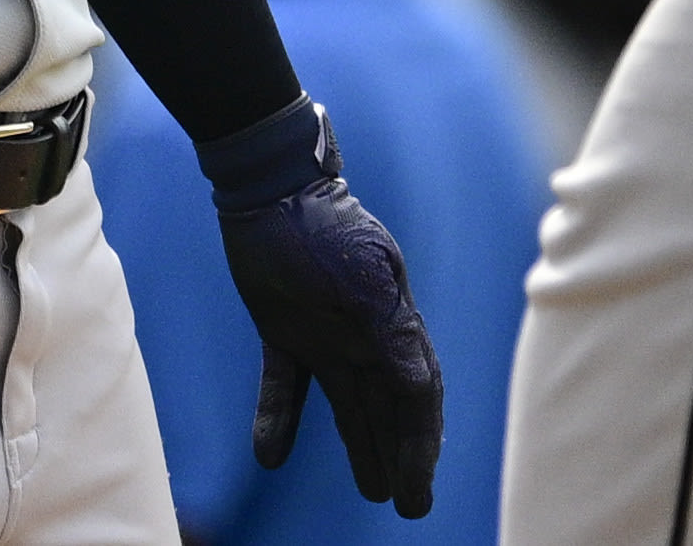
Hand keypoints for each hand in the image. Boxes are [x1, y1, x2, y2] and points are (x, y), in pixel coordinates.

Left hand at [212, 104, 442, 515]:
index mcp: (394, 321)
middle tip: (410, 505)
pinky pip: (286, 385)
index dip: (423, 444)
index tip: (417, 489)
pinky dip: (279, 420)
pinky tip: (269, 457)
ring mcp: (326, 333)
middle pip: (391, 406)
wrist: (270, 187)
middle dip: (404, 456)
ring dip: (362, 446)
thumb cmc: (323, 226)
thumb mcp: (365, 277)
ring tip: (372, 491)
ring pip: (350, 403)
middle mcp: (365, 333)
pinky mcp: (283, 329)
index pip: (420, 394)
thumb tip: (423, 390)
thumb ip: (393, 334)